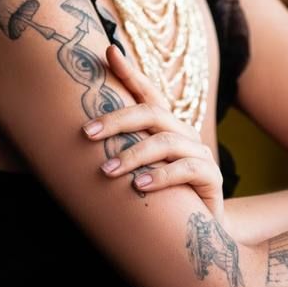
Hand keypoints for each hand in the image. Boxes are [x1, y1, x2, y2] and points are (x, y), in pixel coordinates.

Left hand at [82, 44, 225, 223]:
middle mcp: (184, 134)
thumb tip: (75, 137)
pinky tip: (140, 186)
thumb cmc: (157, 200)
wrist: (193, 234)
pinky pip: (187, 169)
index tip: (108, 52)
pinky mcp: (211, 178)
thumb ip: (116, 153)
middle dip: (117, 119)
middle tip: (86, 133)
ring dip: (133, 154)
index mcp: (165, 127)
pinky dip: (162, 176)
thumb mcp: (134, 173)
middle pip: (152, 113)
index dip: (130, 72)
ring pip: (166, 142)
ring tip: (107, 171)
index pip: (148, 93)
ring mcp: (199, 154)